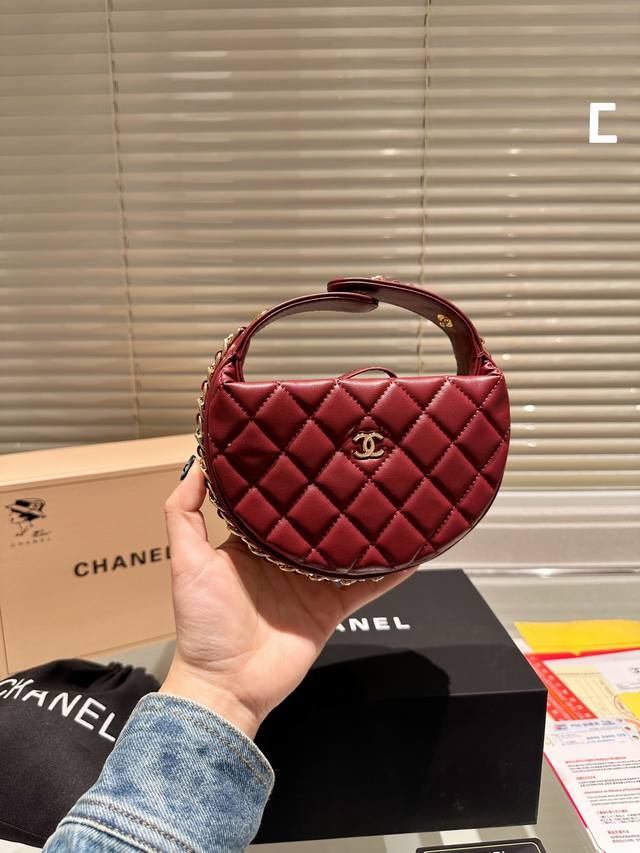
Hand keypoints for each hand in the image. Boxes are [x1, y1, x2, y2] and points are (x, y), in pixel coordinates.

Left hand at [160, 457, 415, 737]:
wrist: (226, 685)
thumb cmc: (202, 624)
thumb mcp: (186, 562)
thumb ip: (184, 514)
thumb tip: (195, 464)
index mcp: (251, 546)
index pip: (276, 504)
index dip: (290, 480)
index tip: (307, 447)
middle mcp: (283, 561)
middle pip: (317, 523)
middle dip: (336, 499)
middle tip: (360, 463)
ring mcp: (311, 585)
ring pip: (346, 550)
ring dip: (368, 530)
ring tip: (393, 496)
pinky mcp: (332, 609)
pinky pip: (366, 586)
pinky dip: (389, 572)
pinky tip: (411, 550)